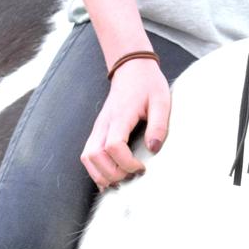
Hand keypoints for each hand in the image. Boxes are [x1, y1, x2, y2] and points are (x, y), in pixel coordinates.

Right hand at [81, 58, 171, 188]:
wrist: (131, 68)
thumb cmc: (147, 84)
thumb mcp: (161, 101)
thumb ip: (158, 125)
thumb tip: (153, 149)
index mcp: (120, 116)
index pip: (113, 146)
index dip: (126, 162)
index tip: (142, 167)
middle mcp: (104, 123)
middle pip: (95, 156)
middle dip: (112, 173)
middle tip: (132, 176)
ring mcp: (98, 127)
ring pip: (87, 157)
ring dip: (100, 174)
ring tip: (120, 180)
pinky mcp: (97, 131)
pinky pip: (88, 154)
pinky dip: (95, 169)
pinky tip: (109, 177)